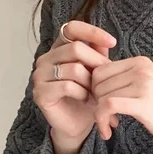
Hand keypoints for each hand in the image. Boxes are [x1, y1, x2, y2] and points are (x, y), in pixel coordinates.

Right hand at [32, 21, 118, 144]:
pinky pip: (67, 86)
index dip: (91, 32)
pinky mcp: (40, 93)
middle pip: (75, 48)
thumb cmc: (87, 97)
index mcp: (58, 49)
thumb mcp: (96, 74)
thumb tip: (107, 40)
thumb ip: (98, 56)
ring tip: (96, 93)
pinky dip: (82, 93)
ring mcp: (40, 75)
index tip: (113, 42)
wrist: (77, 125)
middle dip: (96, 63)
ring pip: (73, 69)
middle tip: (106, 79)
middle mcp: (46, 58)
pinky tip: (86, 100)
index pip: (71, 28)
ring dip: (90, 83)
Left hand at [90, 56, 152, 149]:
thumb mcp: (144, 86)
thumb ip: (123, 79)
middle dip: (97, 103)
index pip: (100, 70)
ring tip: (110, 126)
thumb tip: (93, 78)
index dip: (95, 90)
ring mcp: (143, 85)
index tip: (104, 107)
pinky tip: (107, 133)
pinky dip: (102, 120)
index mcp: (140, 62)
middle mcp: (142, 69)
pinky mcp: (143, 103)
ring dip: (100, 116)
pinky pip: (109, 106)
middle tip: (108, 119)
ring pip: (102, 95)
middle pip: (98, 83)